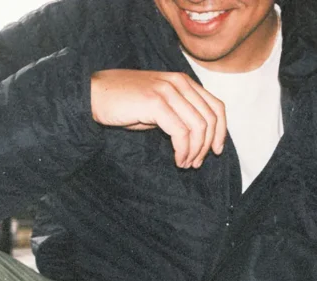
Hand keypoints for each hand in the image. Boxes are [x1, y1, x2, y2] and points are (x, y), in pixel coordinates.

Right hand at [90, 69, 226, 168]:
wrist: (94, 95)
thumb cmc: (125, 103)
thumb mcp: (159, 106)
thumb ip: (180, 114)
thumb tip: (201, 138)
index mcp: (183, 82)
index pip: (216, 106)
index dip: (221, 131)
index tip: (217, 151)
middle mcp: (179, 83)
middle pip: (210, 119)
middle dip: (207, 146)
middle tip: (196, 163)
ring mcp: (168, 91)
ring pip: (198, 127)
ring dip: (195, 151)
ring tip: (185, 163)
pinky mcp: (156, 103)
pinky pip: (181, 133)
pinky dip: (183, 150)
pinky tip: (177, 159)